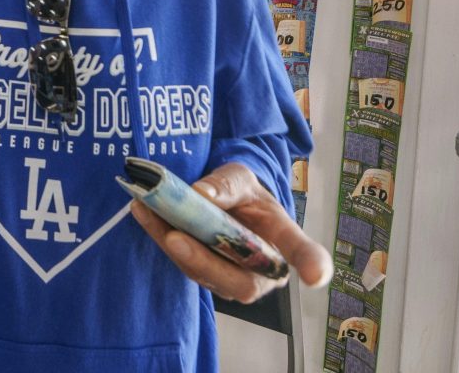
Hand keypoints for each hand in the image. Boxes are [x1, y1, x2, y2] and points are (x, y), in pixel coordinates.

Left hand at [131, 162, 332, 302]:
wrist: (227, 203)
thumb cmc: (245, 193)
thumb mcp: (240, 176)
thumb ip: (227, 184)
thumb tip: (201, 193)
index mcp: (283, 241)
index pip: (302, 253)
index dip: (311, 264)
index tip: (317, 276)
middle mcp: (261, 270)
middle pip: (240, 282)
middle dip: (205, 262)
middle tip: (176, 239)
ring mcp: (230, 278)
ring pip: (204, 273)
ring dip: (172, 245)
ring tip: (148, 211)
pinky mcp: (202, 274)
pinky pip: (181, 261)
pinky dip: (159, 235)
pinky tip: (142, 210)